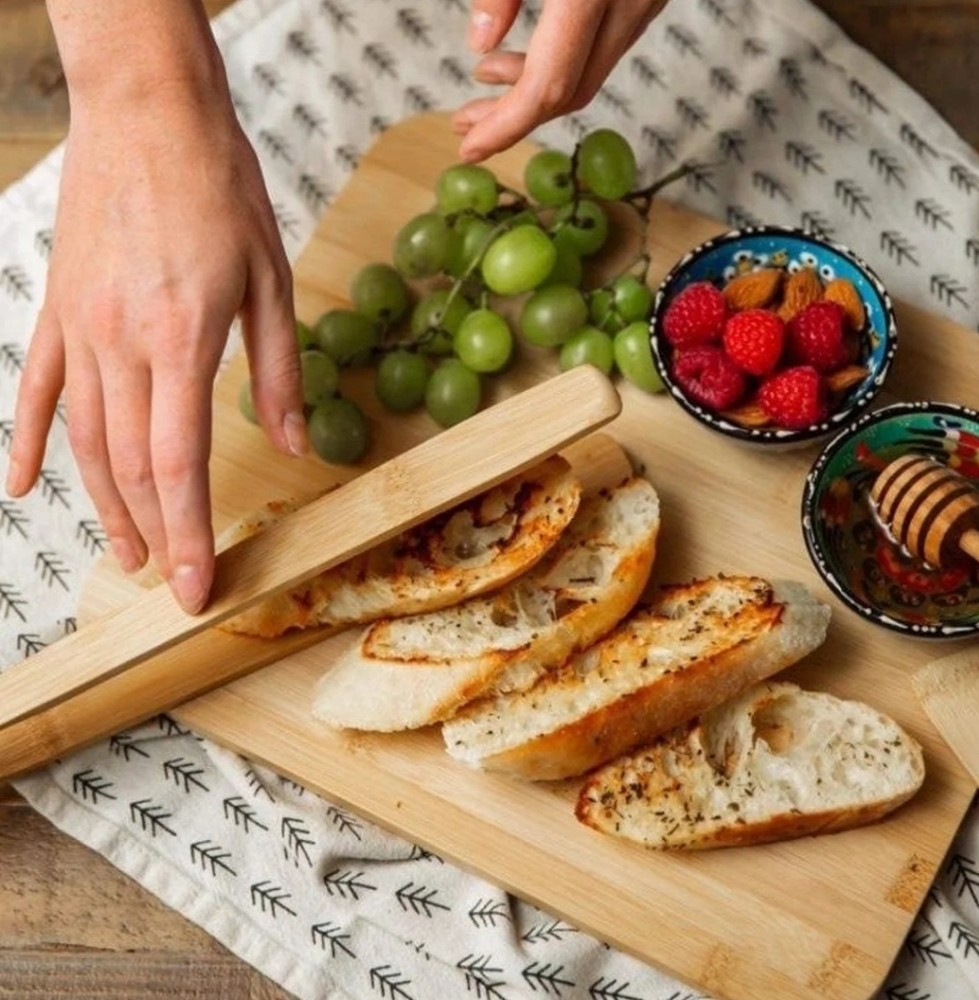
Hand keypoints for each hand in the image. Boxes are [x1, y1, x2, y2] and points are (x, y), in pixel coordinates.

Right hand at [5, 65, 305, 614]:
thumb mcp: (272, 279)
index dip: (189, 532)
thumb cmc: (218, 190)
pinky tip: (21, 486)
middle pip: (132, 465)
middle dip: (156, 532)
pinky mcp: (58, 311)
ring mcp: (79, 330)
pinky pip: (38, 390)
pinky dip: (30, 442)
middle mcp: (120, 345)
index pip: (181, 463)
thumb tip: (294, 445)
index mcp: (180, 340)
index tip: (194, 584)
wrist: (147, 114)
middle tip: (170, 579)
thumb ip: (279, 371)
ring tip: (127, 552)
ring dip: (108, 504)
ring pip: (87, 440)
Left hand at [454, 0, 667, 161]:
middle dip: (513, 117)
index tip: (469, 148)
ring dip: (536, 89)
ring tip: (484, 81)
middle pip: (571, 92)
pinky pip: (604, 46)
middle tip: (465, 122)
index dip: (506, 125)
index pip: (548, 84)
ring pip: (590, 73)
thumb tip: (481, 43)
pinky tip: (526, 55)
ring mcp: (647, 0)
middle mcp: (629, 2)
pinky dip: (564, 62)